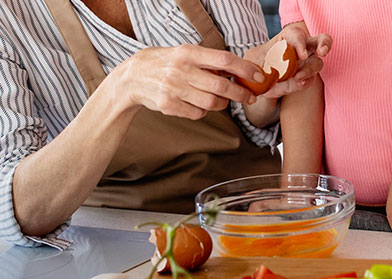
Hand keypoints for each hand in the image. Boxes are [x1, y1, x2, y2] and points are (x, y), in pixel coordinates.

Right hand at [108, 45, 263, 118]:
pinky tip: (198, 104)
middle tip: (250, 97)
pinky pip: (198, 113)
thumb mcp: (185, 54)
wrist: (133, 77)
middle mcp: (181, 70)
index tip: (259, 75)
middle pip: (221, 86)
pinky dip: (204, 111)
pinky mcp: (168, 105)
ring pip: (212, 103)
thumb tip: (240, 71)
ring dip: (222, 104)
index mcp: (188, 53)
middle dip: (240, 93)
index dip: (244, 69)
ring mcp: (173, 89)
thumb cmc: (166, 63)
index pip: (223, 60)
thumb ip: (209, 62)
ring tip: (221, 100)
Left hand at [246, 24, 332, 98]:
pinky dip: (306, 81)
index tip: (302, 55)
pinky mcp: (306, 78)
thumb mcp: (252, 59)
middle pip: (321, 40)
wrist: (257, 83)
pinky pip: (311, 80)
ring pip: (317, 63)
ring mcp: (306, 63)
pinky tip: (298, 83)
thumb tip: (273, 68)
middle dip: (324, 44)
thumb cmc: (255, 64)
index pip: (298, 35)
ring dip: (310, 70)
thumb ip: (262, 60)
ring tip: (298, 78)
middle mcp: (301, 48)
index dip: (301, 43)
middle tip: (322, 52)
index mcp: (288, 38)